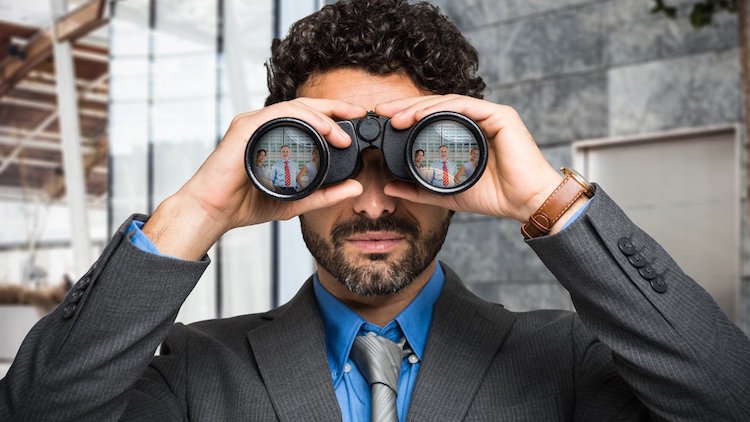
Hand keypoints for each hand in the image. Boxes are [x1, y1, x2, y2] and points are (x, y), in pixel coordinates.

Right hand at [143, 98, 366, 259]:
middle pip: (305, 106)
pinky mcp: (244, 128)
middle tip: (358, 113)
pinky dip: (301, 119)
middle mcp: (264, 125)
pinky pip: (277, 115)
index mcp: (275, 136)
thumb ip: (326, 194)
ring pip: (294, 107)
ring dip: (322, 116)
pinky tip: (320, 129)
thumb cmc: (246, 203)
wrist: (213, 211)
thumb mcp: (297, 199)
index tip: (357, 118)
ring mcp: (253, 124)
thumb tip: (357, 188)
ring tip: (342, 132)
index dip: (334, 114)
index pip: (309, 117)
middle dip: (335, 106)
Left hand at [375, 95, 568, 223]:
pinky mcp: (500, 115)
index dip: (406, 116)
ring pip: (447, 102)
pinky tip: (419, 116)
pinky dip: (440, 110)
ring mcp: (490, 114)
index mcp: (467, 132)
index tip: (383, 122)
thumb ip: (418, 189)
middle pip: (435, 106)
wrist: (526, 202)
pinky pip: (465, 106)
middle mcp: (478, 119)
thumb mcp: (446, 192)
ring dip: (418, 107)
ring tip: (395, 116)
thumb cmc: (495, 196)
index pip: (431, 118)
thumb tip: (389, 186)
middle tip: (380, 111)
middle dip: (405, 106)